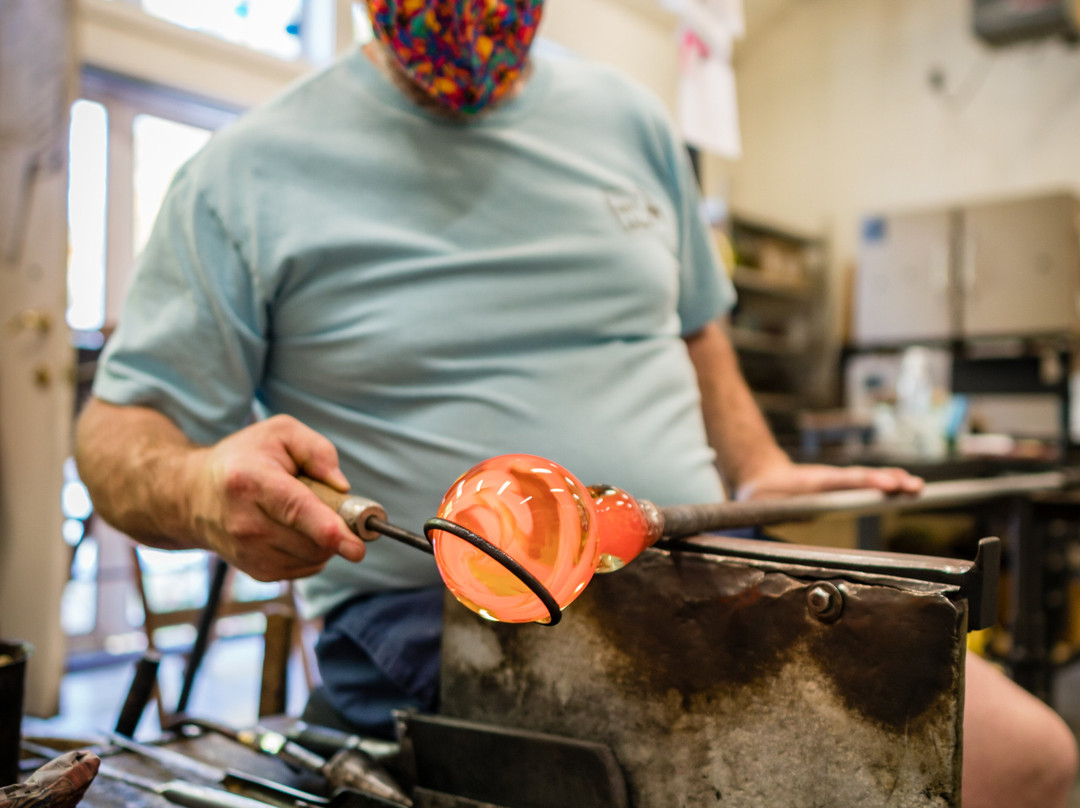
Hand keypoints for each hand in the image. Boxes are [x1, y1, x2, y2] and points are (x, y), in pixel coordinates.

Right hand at [184, 415, 365, 580]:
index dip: (330, 530)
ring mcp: (249, 552)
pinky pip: (306, 568)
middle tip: (330, 503)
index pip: (296, 510)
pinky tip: (296, 530)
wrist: (192, 495)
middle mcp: (246, 523)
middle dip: (337, 526)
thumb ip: (317, 450)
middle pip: (312, 540)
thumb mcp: (280, 432)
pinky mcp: (256, 571)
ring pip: (313, 557)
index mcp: (252, 481)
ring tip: (305, 513)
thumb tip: (341, 487)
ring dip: (325, 539)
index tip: (357, 548)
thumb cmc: (244, 459)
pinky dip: (313, 551)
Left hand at [735, 458, 923, 501]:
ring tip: (918, 488)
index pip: (843, 479)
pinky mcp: (839, 487)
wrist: (761, 475)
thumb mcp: (759, 501)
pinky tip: (905, 490)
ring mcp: (836, 481)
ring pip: (868, 479)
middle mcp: (829, 478)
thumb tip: (779, 516)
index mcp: (812, 481)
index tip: (888, 485)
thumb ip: (769, 509)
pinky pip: (866, 484)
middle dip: (889, 481)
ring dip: (893, 482)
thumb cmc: (761, 491)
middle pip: (863, 478)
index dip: (866, 482)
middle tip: (915, 487)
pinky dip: (887, 485)